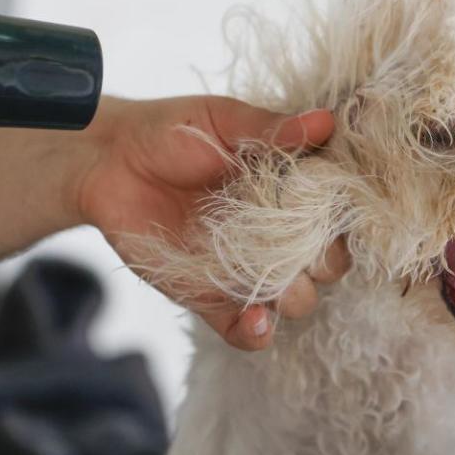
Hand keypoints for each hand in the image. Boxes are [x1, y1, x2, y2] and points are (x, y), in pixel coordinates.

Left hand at [77, 96, 348, 350]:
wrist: (109, 160)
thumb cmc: (169, 132)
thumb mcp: (221, 121)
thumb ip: (270, 129)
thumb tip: (326, 122)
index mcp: (290, 190)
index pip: (337, 216)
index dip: (345, 218)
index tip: (340, 210)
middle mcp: (274, 234)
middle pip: (325, 266)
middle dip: (325, 263)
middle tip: (307, 249)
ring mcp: (243, 268)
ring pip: (293, 300)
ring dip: (294, 297)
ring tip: (280, 285)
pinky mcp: (209, 296)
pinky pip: (242, 329)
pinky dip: (256, 333)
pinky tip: (256, 320)